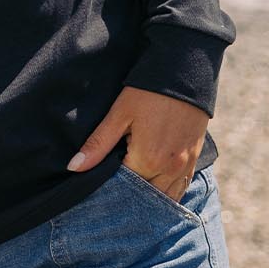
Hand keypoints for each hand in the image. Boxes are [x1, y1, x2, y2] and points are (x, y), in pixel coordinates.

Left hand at [66, 85, 208, 201]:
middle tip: (113, 188)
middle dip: (130, 195)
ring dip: (149, 196)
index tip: (99, 183)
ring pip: (166, 196)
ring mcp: (185, 166)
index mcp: (148, 160)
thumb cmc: (148, 92)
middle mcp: (170, 169)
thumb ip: (98, 144)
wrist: (183, 71)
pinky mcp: (195, 159)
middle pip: (145, 196)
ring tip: (132, 189)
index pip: (124, 189)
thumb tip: (73, 167)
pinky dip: (168, 191)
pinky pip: (181, 187)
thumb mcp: (119, 115)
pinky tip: (153, 186)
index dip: (110, 187)